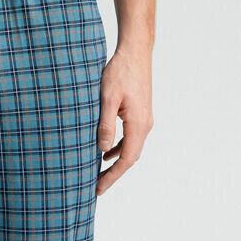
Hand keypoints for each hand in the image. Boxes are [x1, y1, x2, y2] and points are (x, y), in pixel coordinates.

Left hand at [96, 46, 153, 195]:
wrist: (135, 51)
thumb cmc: (120, 71)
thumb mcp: (107, 98)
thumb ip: (105, 125)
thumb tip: (102, 149)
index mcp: (138, 124)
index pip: (126, 160)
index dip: (112, 177)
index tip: (98, 189)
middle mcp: (145, 125)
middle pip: (130, 158)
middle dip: (113, 174)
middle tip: (95, 188)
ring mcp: (144, 119)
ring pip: (130, 149)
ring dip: (116, 163)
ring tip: (99, 174)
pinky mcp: (140, 114)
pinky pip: (130, 138)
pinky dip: (118, 149)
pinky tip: (106, 152)